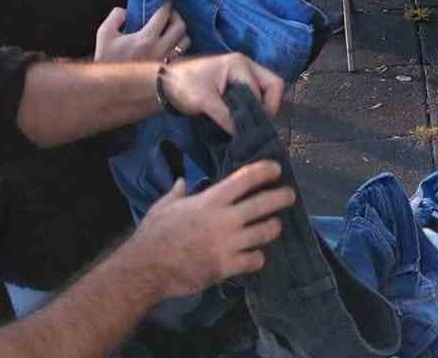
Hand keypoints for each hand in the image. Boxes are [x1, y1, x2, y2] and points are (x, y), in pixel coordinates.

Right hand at [93, 4, 188, 63]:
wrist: (110, 87)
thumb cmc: (107, 60)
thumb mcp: (104, 34)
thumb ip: (116, 16)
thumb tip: (128, 11)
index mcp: (145, 39)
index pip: (164, 14)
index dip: (166, 4)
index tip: (165, 1)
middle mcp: (160, 50)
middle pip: (181, 27)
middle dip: (176, 16)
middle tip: (168, 15)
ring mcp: (166, 63)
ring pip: (186, 42)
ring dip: (180, 33)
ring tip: (171, 30)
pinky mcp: (168, 72)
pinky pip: (183, 56)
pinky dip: (179, 47)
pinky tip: (170, 45)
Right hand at [130, 160, 294, 298]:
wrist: (147, 268)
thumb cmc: (155, 233)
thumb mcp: (164, 205)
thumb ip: (178, 192)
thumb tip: (183, 181)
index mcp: (211, 200)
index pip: (245, 179)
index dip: (264, 171)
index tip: (276, 169)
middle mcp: (225, 219)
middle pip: (263, 204)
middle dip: (281, 197)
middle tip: (290, 195)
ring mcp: (228, 244)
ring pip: (264, 233)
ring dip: (273, 228)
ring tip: (276, 225)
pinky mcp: (227, 266)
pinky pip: (254, 260)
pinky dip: (258, 257)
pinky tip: (256, 256)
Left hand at [160, 53, 283, 132]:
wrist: (165, 84)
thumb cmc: (184, 86)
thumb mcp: (205, 101)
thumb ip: (226, 117)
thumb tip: (243, 135)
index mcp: (239, 65)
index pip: (265, 89)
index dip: (262, 110)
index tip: (253, 128)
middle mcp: (245, 66)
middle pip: (273, 85)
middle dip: (269, 106)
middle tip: (258, 125)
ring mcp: (242, 75)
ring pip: (265, 91)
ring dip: (261, 108)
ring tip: (250, 125)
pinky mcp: (236, 85)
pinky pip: (254, 96)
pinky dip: (253, 109)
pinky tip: (243, 122)